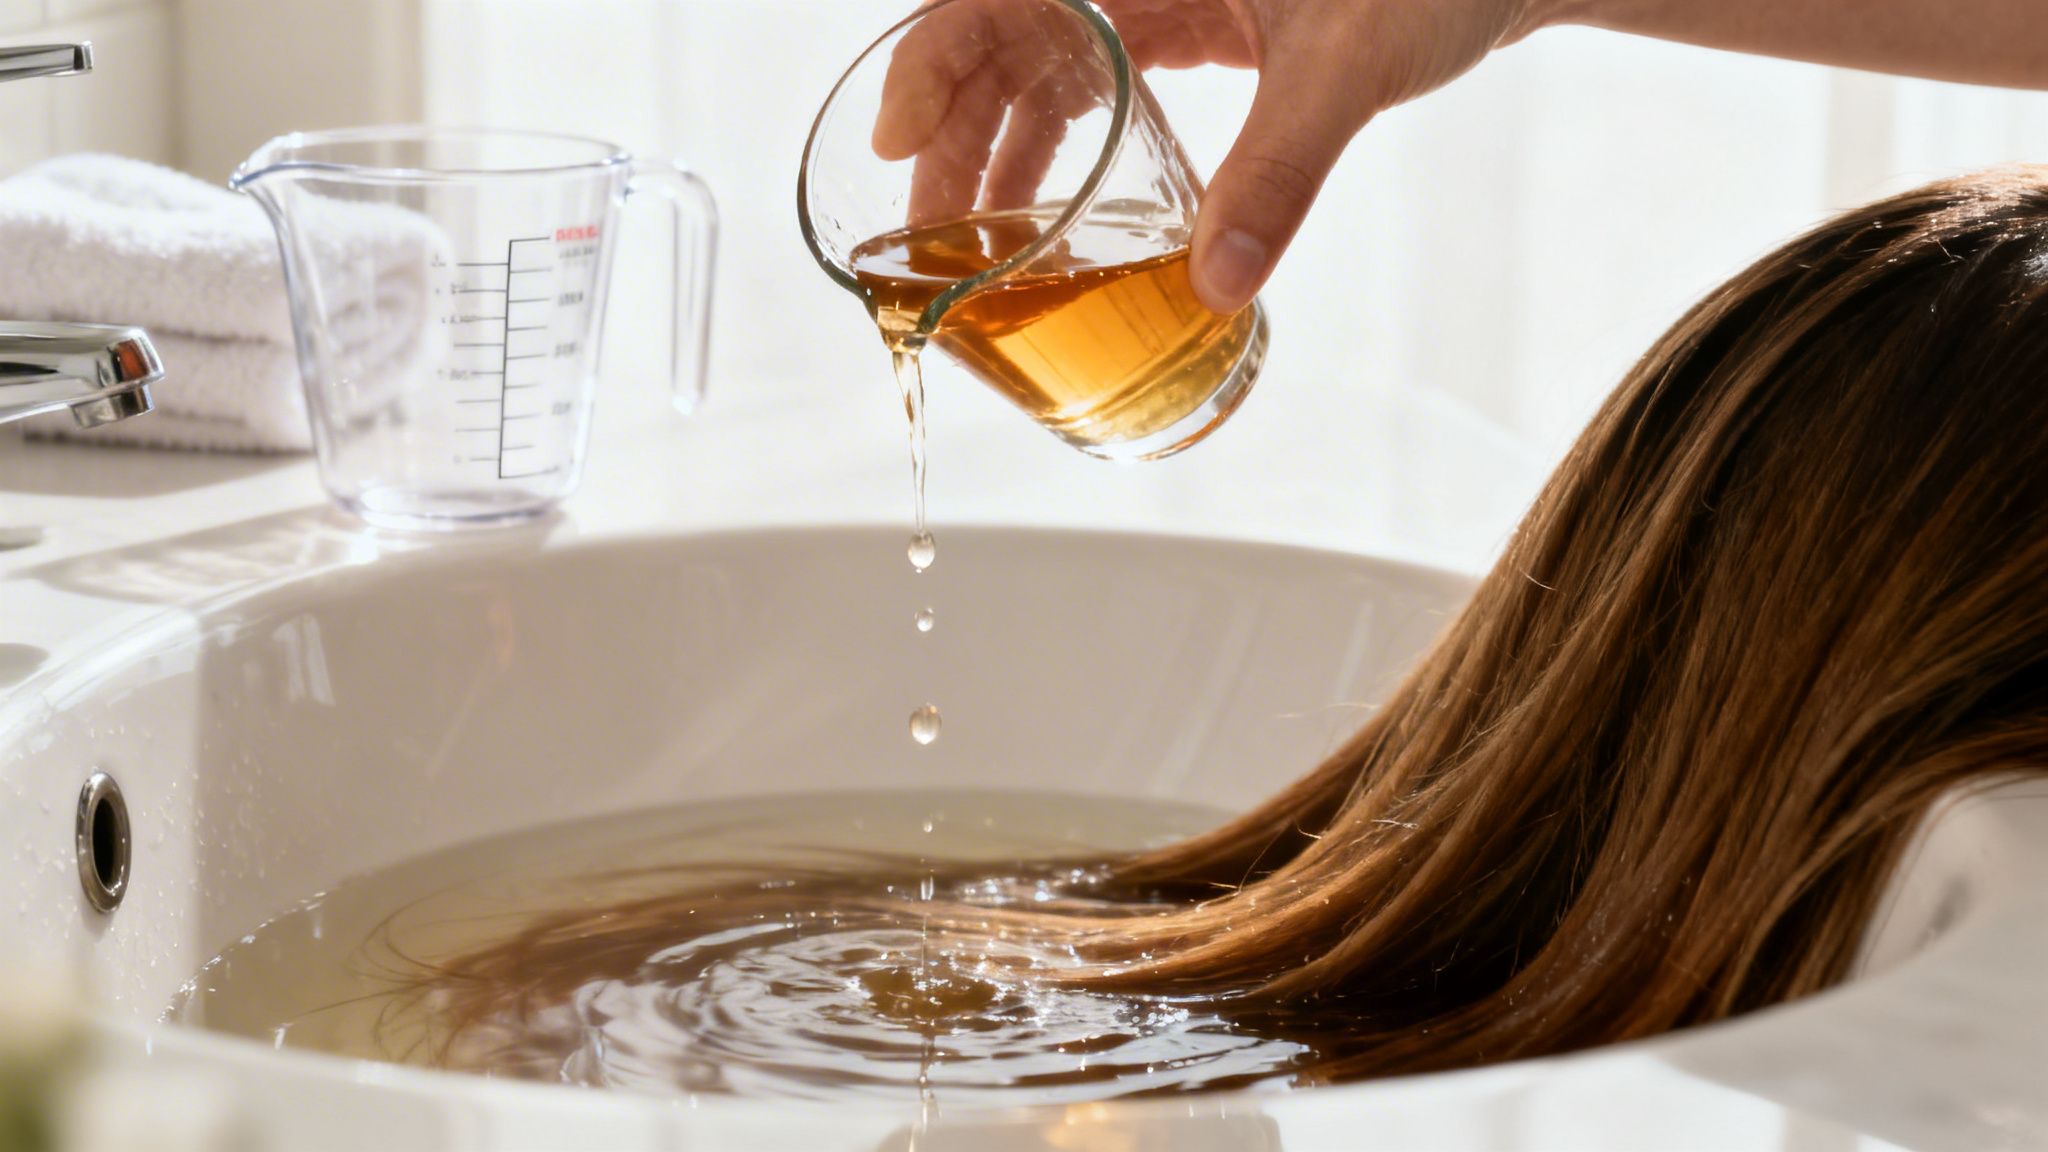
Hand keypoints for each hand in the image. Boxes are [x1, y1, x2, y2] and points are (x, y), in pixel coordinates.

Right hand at [873, 0, 1549, 311]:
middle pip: (999, 41)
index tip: (892, 146)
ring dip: (999, 149)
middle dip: (950, 135)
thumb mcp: (1347, 67)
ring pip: (1041, 65)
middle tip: (926, 240)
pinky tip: (1051, 210)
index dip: (926, 64)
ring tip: (972, 244)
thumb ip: (1279, 173)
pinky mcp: (1190, 21)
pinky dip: (1062, 142)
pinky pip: (1096, 79)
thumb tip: (1215, 292)